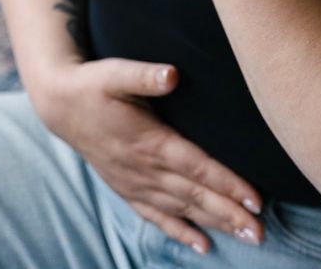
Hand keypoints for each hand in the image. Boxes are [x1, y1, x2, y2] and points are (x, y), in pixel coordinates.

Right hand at [31, 58, 265, 254]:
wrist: (59, 105)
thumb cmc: (92, 85)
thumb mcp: (115, 73)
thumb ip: (145, 75)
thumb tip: (173, 74)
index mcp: (149, 141)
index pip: (197, 166)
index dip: (227, 183)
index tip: (255, 200)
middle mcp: (144, 169)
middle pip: (195, 195)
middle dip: (230, 213)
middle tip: (261, 231)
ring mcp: (135, 183)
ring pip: (182, 209)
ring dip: (216, 224)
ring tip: (248, 236)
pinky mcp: (127, 189)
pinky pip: (157, 218)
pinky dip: (181, 232)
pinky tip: (203, 246)